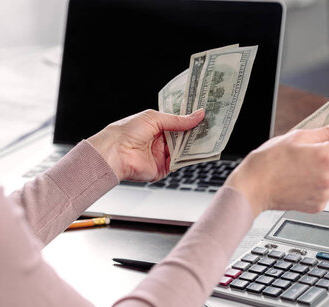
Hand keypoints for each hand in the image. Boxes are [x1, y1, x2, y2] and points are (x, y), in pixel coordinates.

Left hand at [87, 109, 204, 181]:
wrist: (116, 152)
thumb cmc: (127, 131)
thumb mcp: (155, 118)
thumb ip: (178, 120)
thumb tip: (198, 115)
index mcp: (156, 127)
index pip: (177, 123)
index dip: (190, 120)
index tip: (205, 115)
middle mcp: (159, 141)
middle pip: (183, 137)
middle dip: (195, 133)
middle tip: (212, 126)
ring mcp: (161, 155)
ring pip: (183, 150)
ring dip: (194, 145)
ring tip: (209, 137)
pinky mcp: (162, 169)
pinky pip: (179, 163)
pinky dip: (188, 158)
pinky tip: (198, 151)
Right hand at [226, 113, 328, 215]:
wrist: (252, 188)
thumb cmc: (268, 162)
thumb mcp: (296, 137)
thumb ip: (325, 130)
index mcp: (327, 156)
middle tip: (312, 147)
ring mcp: (325, 193)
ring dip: (326, 166)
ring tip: (301, 165)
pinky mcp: (319, 204)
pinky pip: (327, 187)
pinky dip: (318, 181)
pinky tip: (300, 178)